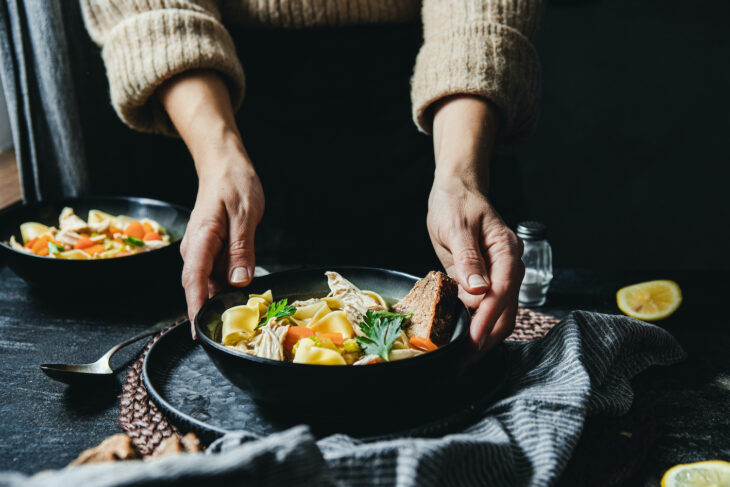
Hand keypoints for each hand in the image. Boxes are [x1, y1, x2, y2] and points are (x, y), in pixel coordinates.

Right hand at [158, 70, 264, 325]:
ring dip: (219, 302)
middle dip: (208, 312)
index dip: (196, 307)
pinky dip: (226, 289)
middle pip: (198, 287)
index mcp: (202, 238)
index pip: (194, 279)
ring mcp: (203, 251)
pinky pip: (216, 275)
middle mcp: (196, 248)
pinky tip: (241, 299)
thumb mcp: (246, 215)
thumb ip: (243, 250)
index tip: (198, 330)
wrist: (225, 165)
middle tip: (226, 335)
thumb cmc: (235, 184)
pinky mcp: (212, 251)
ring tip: (237, 322)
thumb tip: (239, 282)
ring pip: (208, 284)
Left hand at [427, 178, 522, 352]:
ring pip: (501, 314)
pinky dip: (479, 325)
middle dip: (486, 340)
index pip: (501, 294)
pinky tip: (464, 338)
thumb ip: (467, 260)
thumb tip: (478, 291)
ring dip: (484, 337)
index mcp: (506, 251)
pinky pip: (490, 307)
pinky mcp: (491, 279)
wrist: (458, 189)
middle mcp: (511, 265)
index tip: (470, 343)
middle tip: (462, 362)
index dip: (485, 321)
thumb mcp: (456, 227)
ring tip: (462, 358)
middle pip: (507, 311)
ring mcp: (503, 273)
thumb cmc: (456, 203)